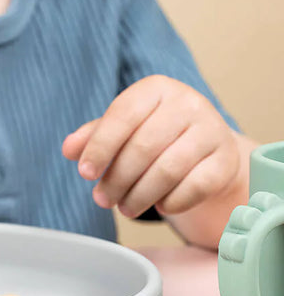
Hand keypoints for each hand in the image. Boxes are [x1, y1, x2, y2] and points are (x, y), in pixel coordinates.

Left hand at [62, 75, 241, 218]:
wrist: (206, 145)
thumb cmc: (155, 132)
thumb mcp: (122, 127)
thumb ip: (93, 135)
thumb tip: (69, 149)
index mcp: (156, 88)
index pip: (122, 115)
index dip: (100, 146)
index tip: (84, 173)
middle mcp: (188, 103)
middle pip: (144, 147)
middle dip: (117, 179)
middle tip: (102, 199)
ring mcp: (212, 131)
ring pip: (168, 170)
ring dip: (140, 195)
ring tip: (124, 207)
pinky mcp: (226, 160)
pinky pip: (195, 187)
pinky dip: (171, 201)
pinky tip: (159, 205)